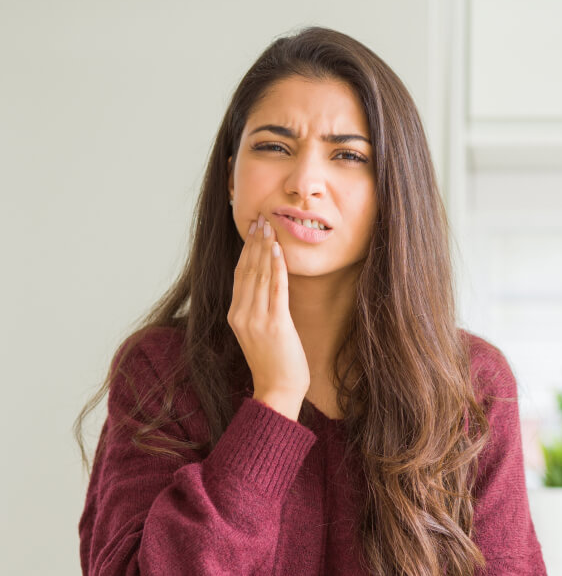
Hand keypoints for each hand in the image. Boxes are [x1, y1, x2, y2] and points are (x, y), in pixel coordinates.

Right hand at [227, 213, 309, 418]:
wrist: (277, 390)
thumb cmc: (272, 362)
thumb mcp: (257, 333)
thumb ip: (256, 309)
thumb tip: (265, 285)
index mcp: (235, 315)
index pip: (240, 275)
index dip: (246, 250)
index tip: (253, 230)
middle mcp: (241, 314)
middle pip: (247, 270)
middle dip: (255, 242)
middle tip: (261, 219)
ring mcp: (256, 319)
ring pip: (260, 274)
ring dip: (266, 248)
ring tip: (270, 227)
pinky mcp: (275, 323)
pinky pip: (275, 288)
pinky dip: (276, 266)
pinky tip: (278, 250)